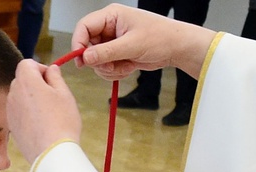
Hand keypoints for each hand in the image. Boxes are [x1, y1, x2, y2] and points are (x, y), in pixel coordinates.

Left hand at [7, 60, 81, 163]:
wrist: (51, 153)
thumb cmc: (62, 122)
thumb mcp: (65, 94)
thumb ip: (56, 77)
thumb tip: (51, 69)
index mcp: (26, 81)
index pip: (27, 63)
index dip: (40, 68)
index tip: (52, 80)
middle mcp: (13, 93)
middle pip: (22, 80)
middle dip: (36, 84)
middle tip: (53, 98)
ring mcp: (10, 110)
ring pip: (20, 97)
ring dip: (32, 99)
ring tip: (49, 114)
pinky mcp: (11, 126)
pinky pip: (19, 112)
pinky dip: (28, 114)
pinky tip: (42, 125)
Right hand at [70, 4, 214, 81]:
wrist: (177, 48)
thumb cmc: (160, 38)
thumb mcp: (132, 45)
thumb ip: (106, 52)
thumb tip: (85, 58)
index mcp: (111, 16)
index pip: (84, 27)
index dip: (78, 43)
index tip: (80, 61)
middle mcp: (109, 28)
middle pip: (88, 47)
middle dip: (99, 61)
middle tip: (111, 67)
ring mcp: (113, 41)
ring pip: (97, 60)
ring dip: (109, 68)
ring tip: (126, 66)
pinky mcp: (118, 53)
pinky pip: (107, 66)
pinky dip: (115, 71)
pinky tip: (129, 68)